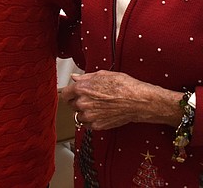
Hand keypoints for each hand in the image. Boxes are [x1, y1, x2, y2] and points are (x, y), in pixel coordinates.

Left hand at [59, 70, 183, 130]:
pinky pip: (88, 125)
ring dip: (85, 112)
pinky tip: (101, 114)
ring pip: (79, 116)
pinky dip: (92, 121)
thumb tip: (75, 78)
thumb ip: (85, 78)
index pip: (65, 94)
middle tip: (89, 99)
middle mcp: (83, 103)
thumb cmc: (123, 86)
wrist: (137, 101)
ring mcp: (90, 116)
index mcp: (81, 89)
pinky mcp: (97, 126)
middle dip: (78, 102)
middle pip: (71, 105)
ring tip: (97, 107)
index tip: (73, 94)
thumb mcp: (102, 75)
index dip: (70, 93)